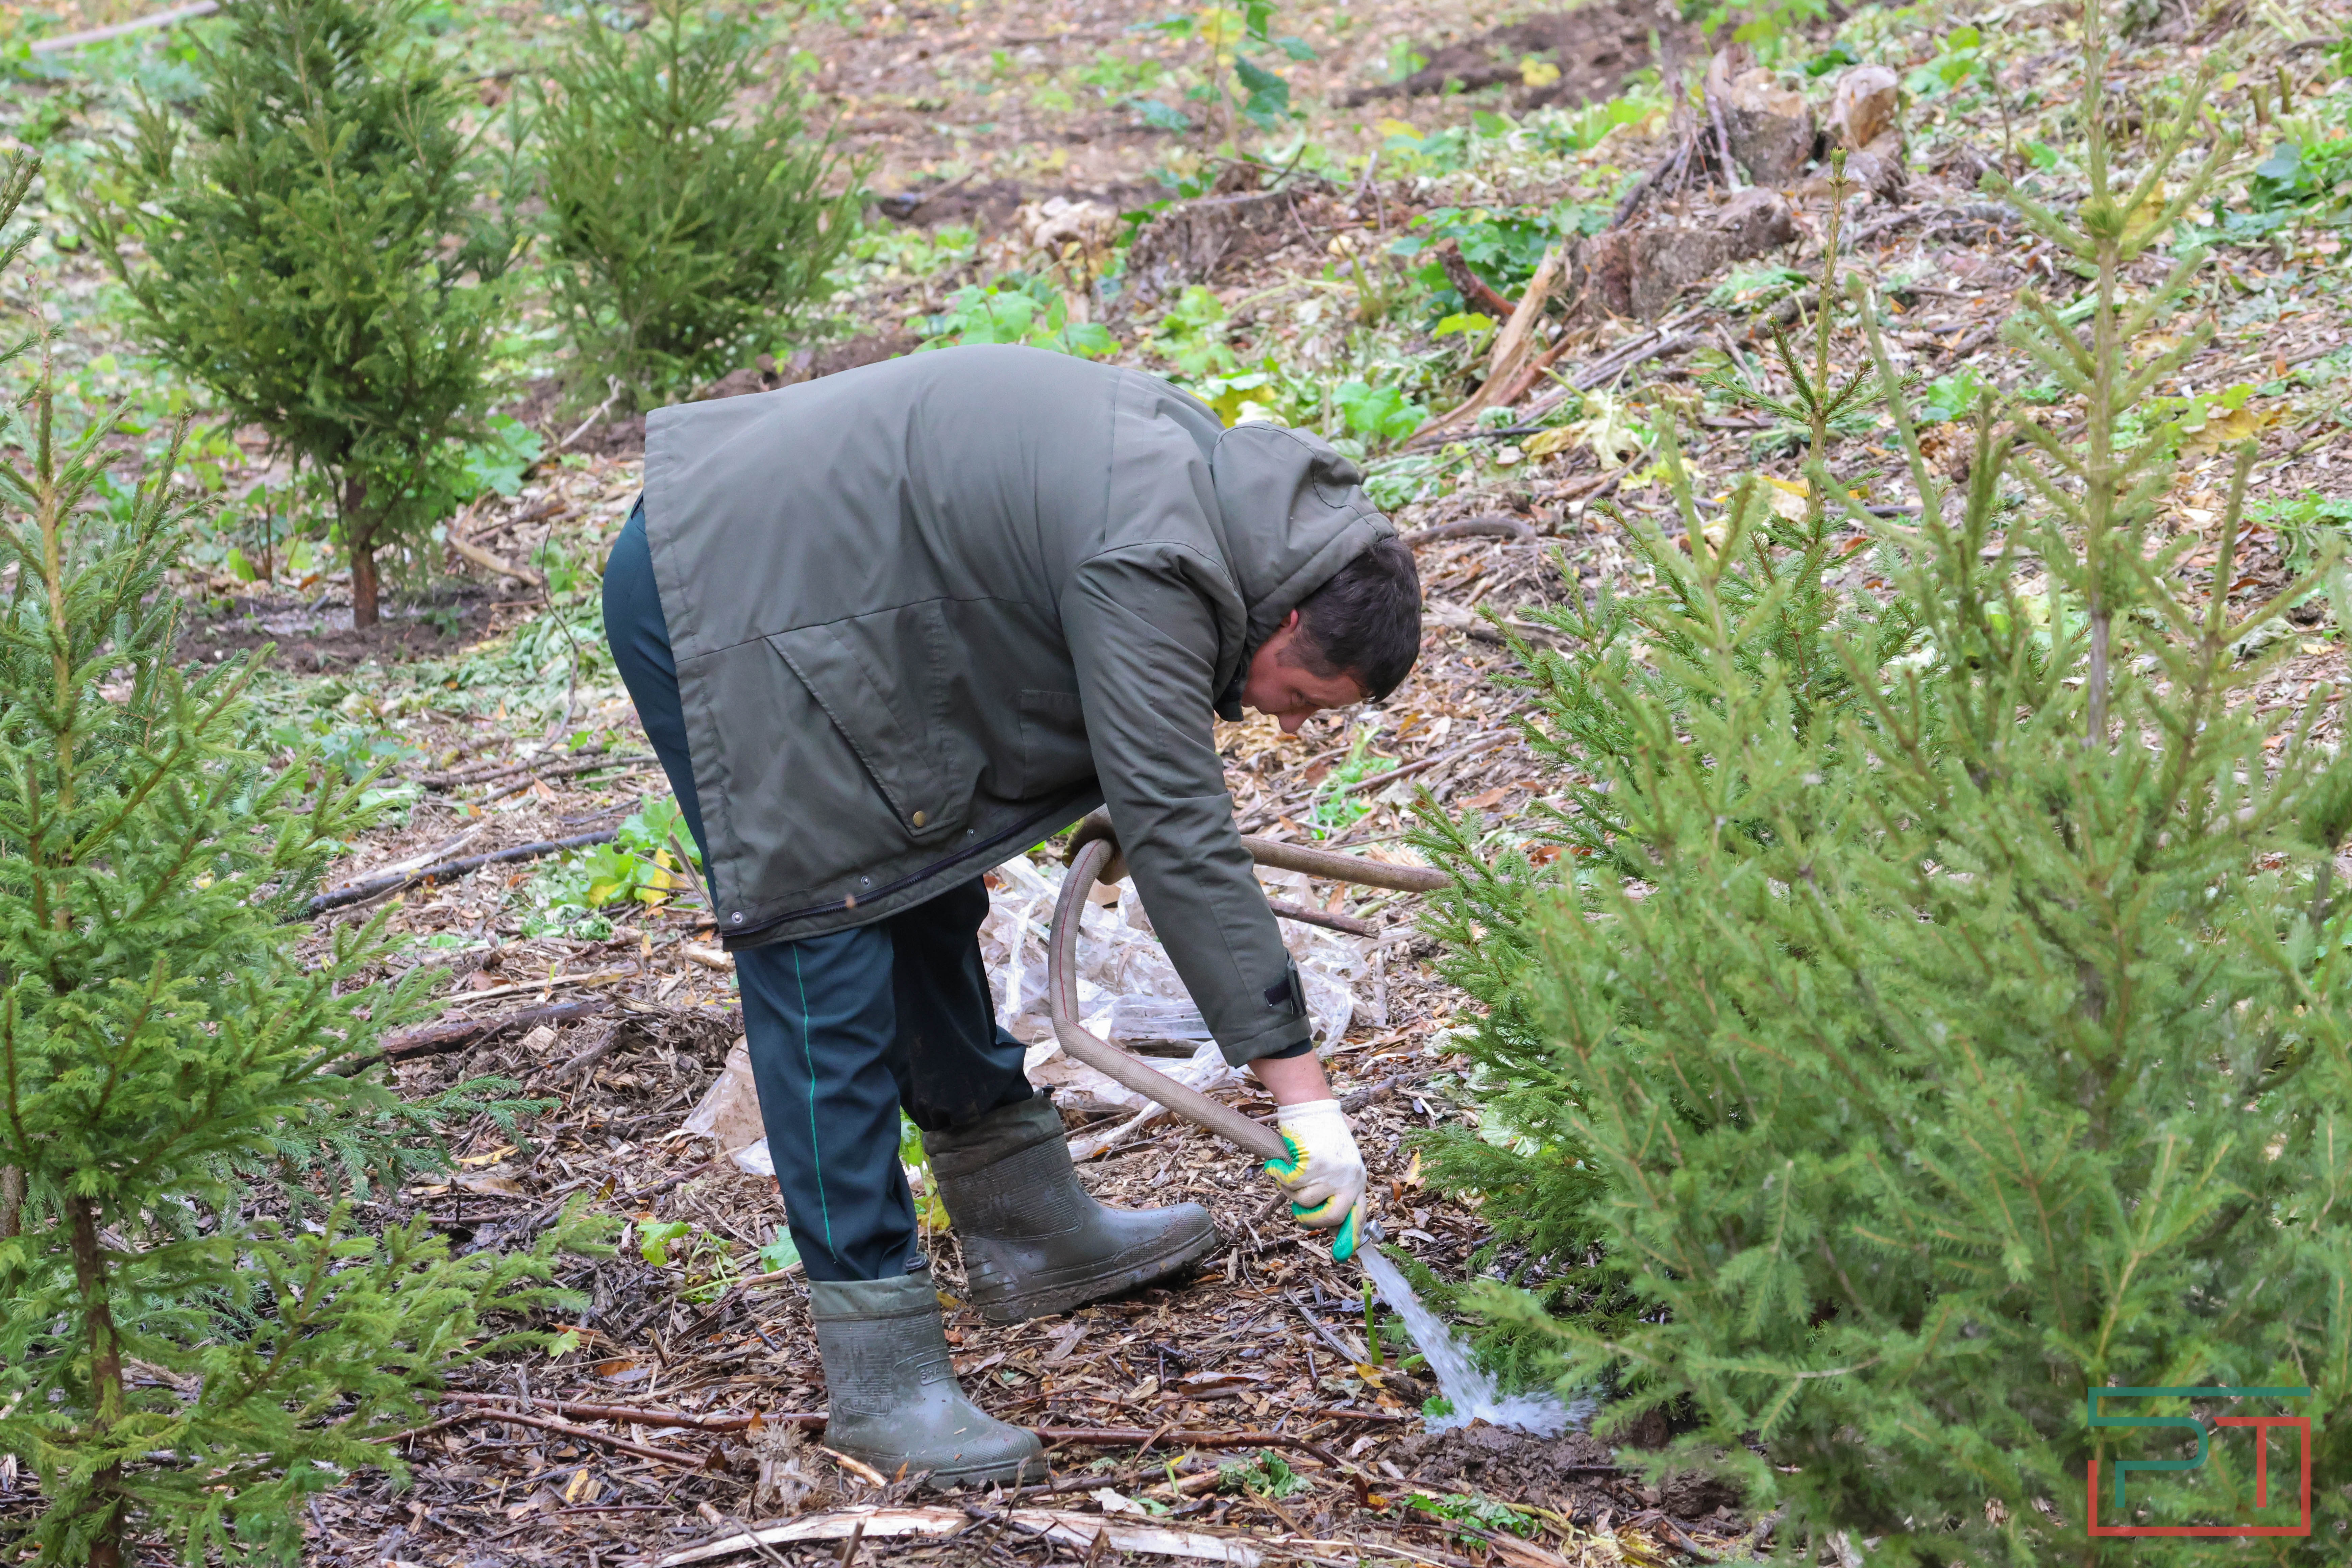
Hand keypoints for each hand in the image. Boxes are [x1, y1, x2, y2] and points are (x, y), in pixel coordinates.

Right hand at [1265, 1099, 1368, 1261]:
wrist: (1311, 1106)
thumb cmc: (1321, 1135)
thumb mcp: (1338, 1165)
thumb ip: (1335, 1191)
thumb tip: (1327, 1226)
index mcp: (1358, 1179)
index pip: (1358, 1215)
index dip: (1350, 1237)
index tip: (1342, 1255)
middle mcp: (1350, 1178)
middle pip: (1331, 1217)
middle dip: (1310, 1219)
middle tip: (1299, 1210)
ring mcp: (1333, 1172)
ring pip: (1304, 1200)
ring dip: (1290, 1189)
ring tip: (1290, 1171)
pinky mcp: (1314, 1164)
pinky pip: (1290, 1183)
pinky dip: (1278, 1175)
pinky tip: (1278, 1164)